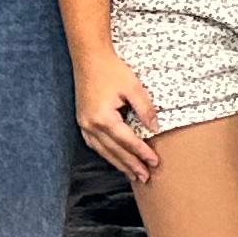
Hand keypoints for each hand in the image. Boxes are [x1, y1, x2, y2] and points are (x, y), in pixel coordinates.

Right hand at [76, 48, 162, 179]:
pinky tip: (115, 159)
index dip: (142, 153)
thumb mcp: (134, 87)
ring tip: (133, 174)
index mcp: (103, 118)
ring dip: (119, 163)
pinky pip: (95, 144)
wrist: (89, 59)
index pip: (127, 141)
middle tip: (146, 177)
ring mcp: (84, 124)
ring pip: (103, 151)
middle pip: (114, 151)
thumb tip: (155, 129)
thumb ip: (145, 109)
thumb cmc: (112, 70)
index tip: (155, 162)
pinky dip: (107, 154)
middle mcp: (91, 125)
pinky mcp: (83, 121)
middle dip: (131, 165)